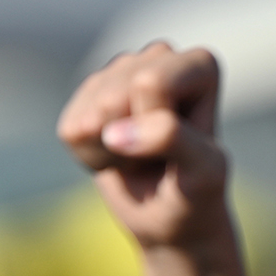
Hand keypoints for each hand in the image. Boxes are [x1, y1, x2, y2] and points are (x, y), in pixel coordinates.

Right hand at [57, 43, 232, 252]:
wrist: (172, 218)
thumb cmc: (197, 193)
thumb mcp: (204, 172)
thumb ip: (172, 139)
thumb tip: (112, 132)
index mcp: (199, 65)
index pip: (151, 83)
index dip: (156, 127)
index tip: (181, 146)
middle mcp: (159, 57)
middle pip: (116, 96)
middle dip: (131, 140)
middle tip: (158, 158)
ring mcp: (119, 72)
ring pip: (92, 113)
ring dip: (112, 152)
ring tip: (140, 158)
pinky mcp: (87, 97)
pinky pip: (71, 130)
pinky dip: (91, 157)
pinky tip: (117, 156)